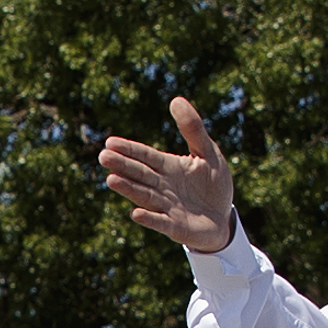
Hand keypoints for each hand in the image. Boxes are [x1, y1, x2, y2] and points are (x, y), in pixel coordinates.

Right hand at [97, 97, 237, 254]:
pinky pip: (161, 222)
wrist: (223, 218)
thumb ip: (193, 128)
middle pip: (140, 174)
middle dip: (122, 166)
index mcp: (168, 167)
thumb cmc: (213, 184)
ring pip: (144, 196)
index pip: (145, 156)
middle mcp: (162, 187)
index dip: (129, 150)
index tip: (110, 142)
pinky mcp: (175, 227)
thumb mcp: (208, 152)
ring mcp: (167, 207)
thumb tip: (176, 100)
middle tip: (103, 157)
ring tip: (112, 180)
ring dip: (128, 189)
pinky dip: (149, 219)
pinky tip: (136, 213)